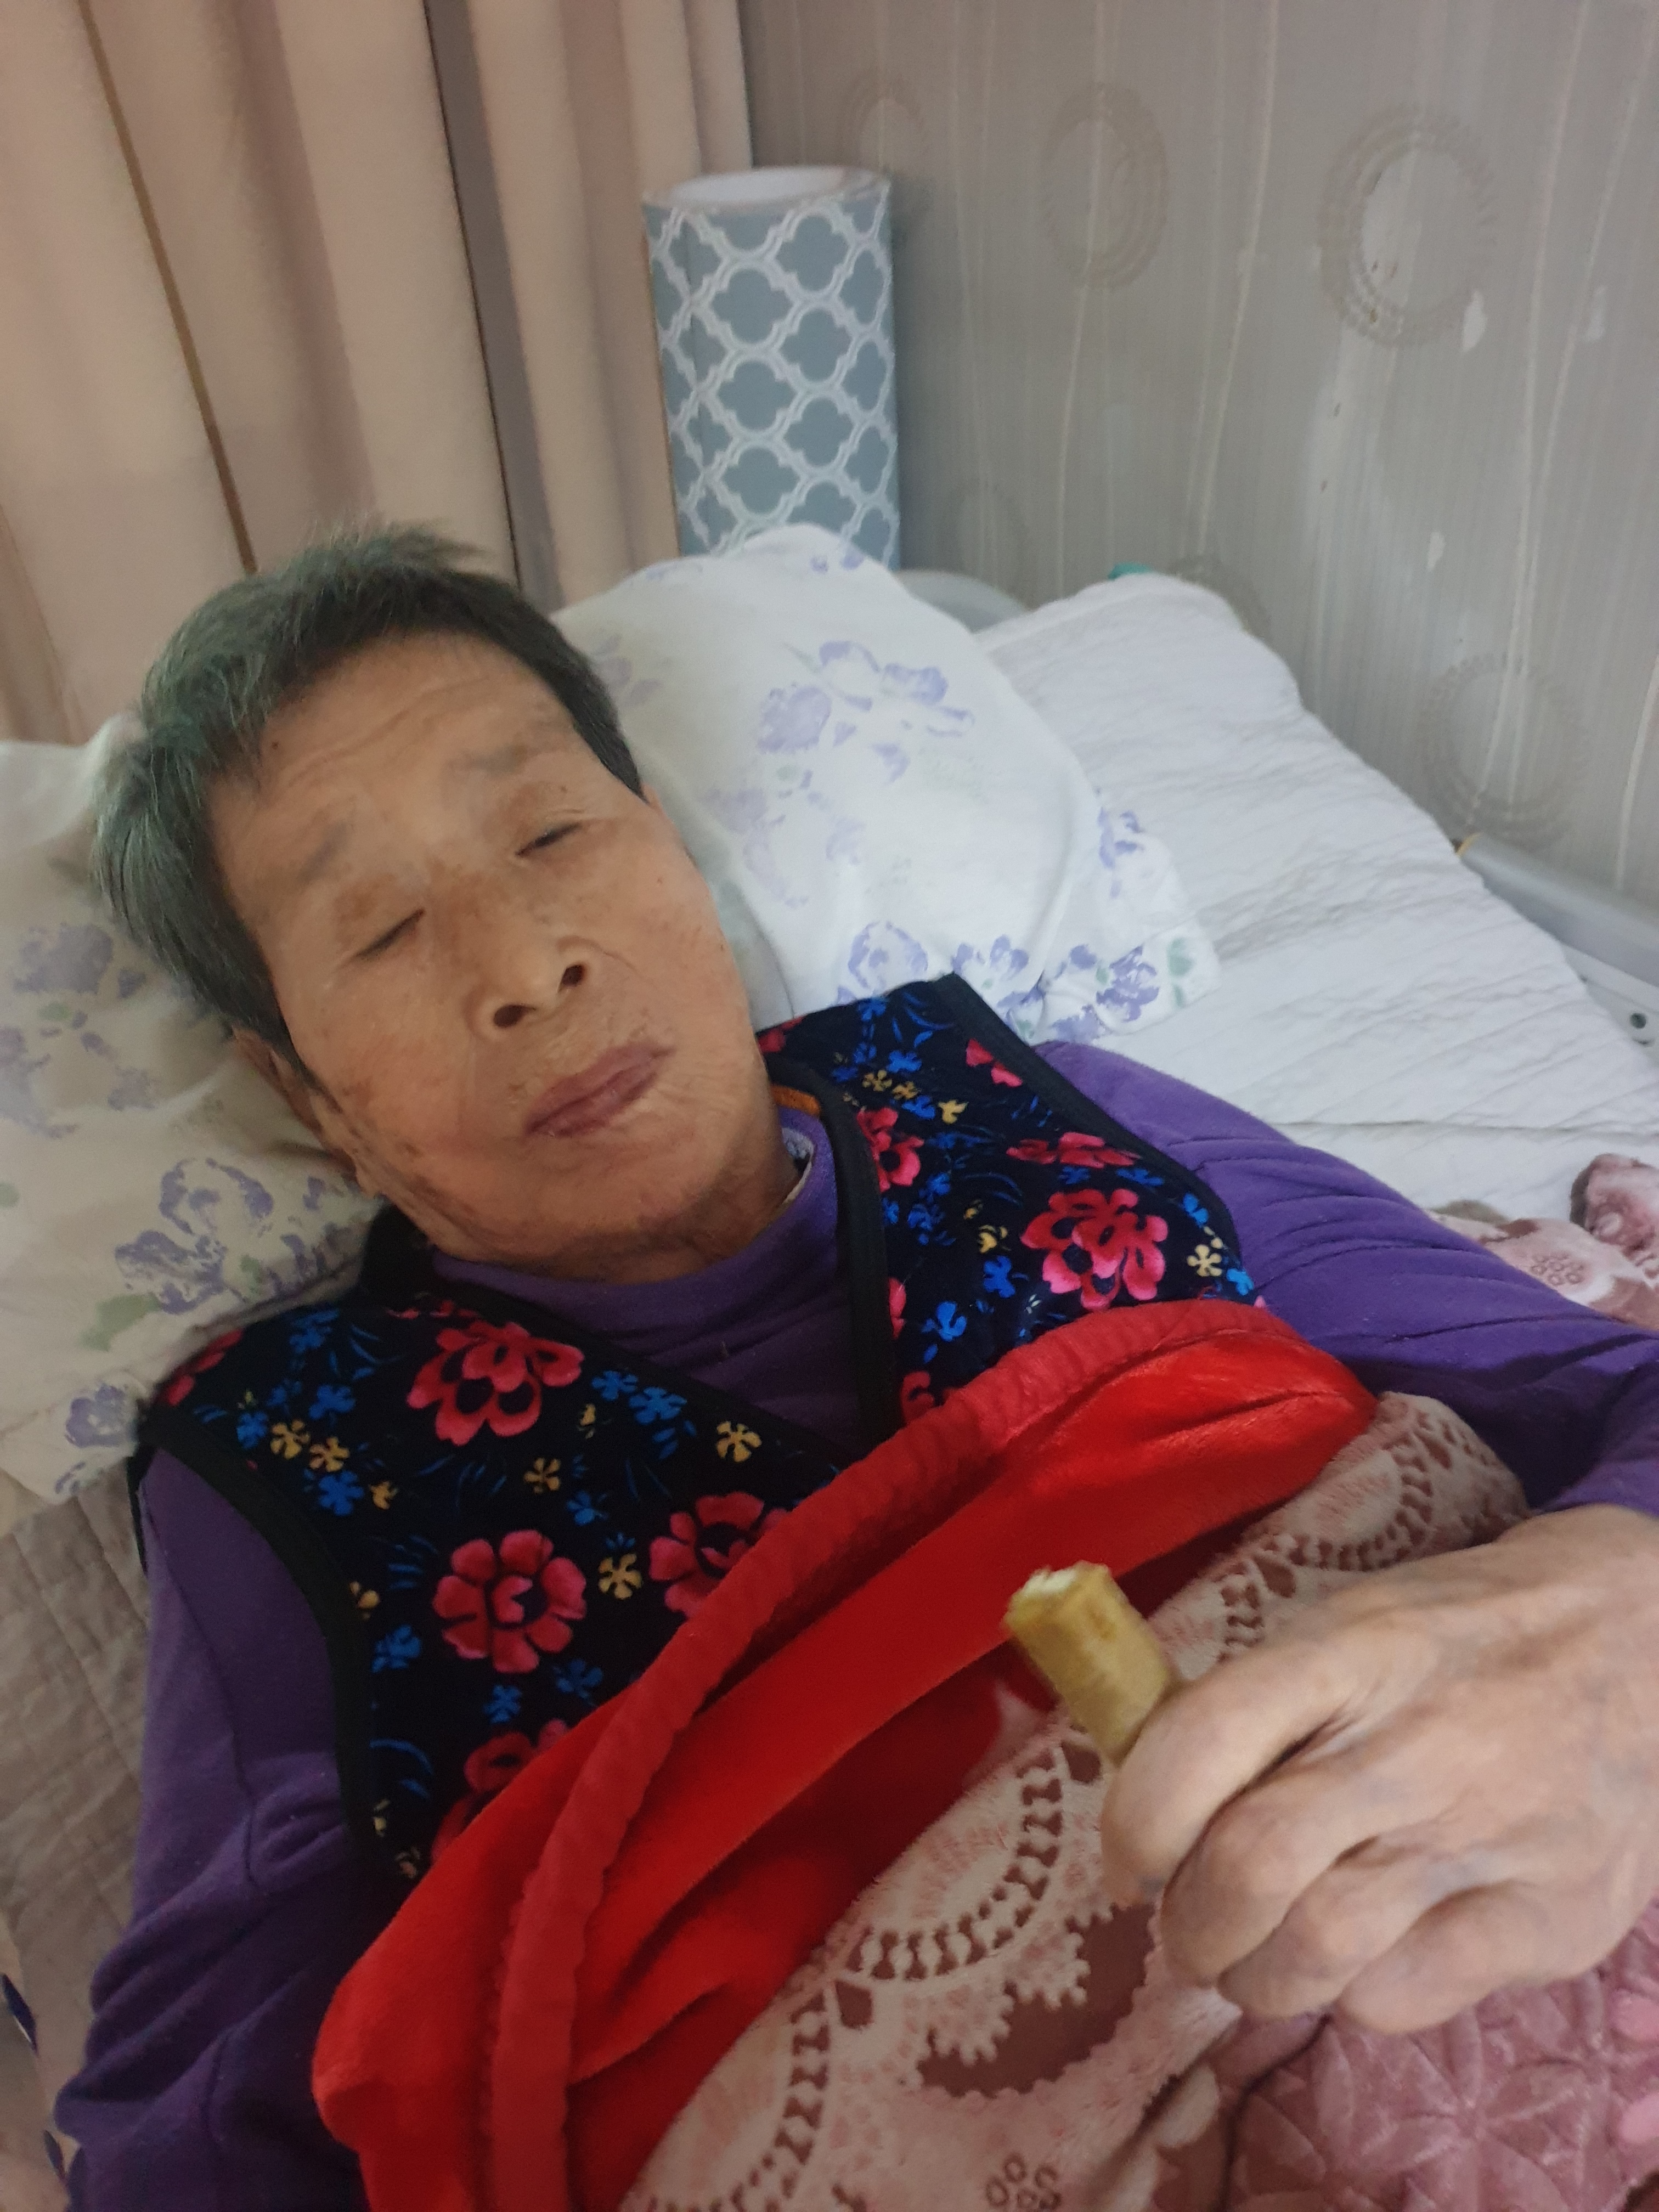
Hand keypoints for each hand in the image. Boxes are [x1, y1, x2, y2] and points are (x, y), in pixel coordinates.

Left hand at [1097, 1504, 1658, 2031]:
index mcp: (1349, 1651)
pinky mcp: (1548, 1917)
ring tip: (1252, 1958)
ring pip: (1316, 1950)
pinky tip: (1353, 1959)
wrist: (1639, 1644)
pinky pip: (1400, 1996)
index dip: (1137, 1817)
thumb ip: (1256, 1700)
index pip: (1204, 1736)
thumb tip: (1141, 1789)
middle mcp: (1415, 1744)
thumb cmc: (1457, 1639)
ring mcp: (1488, 1835)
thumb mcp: (1352, 1624)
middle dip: (1188, 1922)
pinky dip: (1347, 1996)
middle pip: (1250, 1864)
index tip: (1128, 1858)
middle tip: (1187, 1926)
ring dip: (1251, 1976)